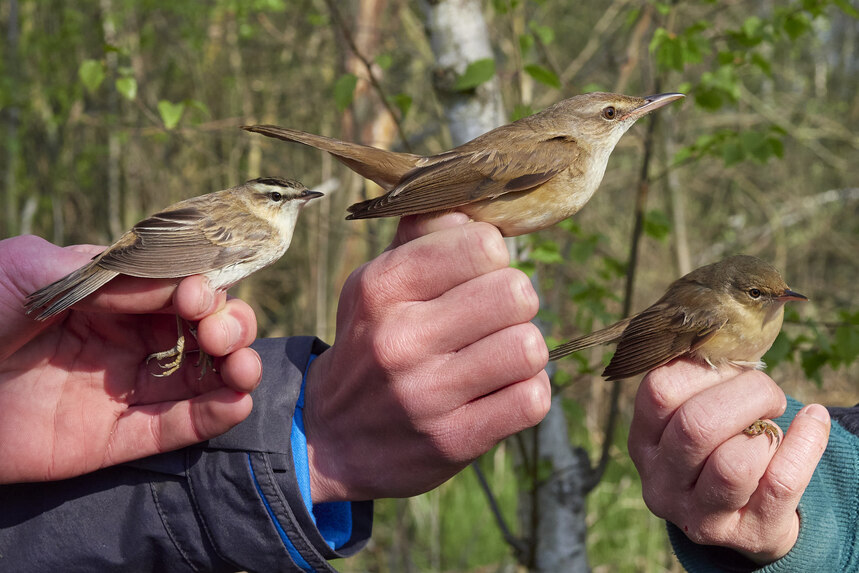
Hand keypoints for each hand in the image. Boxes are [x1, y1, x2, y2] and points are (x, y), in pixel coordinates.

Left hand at [0, 235, 261, 483]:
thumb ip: (104, 270)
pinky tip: (235, 401)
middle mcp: (127, 339)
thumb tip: (173, 280)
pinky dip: (216, 414)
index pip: (178, 288)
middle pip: (202, 331)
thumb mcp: (28, 269)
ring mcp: (125, 388)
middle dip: (228, 325)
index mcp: (111, 296)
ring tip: (242, 367)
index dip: (200, 289)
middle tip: (221, 332)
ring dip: (237, 368)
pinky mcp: (118, 437)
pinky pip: (179, 427)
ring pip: (202, 377)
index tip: (196, 295)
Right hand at [304, 213, 550, 501]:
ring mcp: (427, 395)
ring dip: (523, 349)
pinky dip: (527, 392)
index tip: (477, 275)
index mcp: (382, 287)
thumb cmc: (368, 346)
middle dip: (514, 302)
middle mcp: (400, 339)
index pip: (482, 244)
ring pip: (530, 347)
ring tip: (497, 355)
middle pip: (516, 292)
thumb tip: (471, 201)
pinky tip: (501, 391)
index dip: (492, 256)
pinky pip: (533, 400)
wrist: (329, 441)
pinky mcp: (454, 441)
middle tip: (494, 318)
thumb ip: (421, 238)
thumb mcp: (374, 285)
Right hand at [628, 359, 829, 563]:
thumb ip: (699, 384)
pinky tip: (814, 423)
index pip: (658, 391)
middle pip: (697, 425)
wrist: (745, 517)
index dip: (702, 369)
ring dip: (766, 428)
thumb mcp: (691, 418)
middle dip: (747, 394)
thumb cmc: (719, 448)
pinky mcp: (746, 534)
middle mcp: (662, 481)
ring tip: (775, 420)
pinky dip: (805, 444)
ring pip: (733, 464)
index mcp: (643, 443)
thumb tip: (731, 337)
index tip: (731, 368)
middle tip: (767, 392)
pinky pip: (781, 483)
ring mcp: (700, 514)